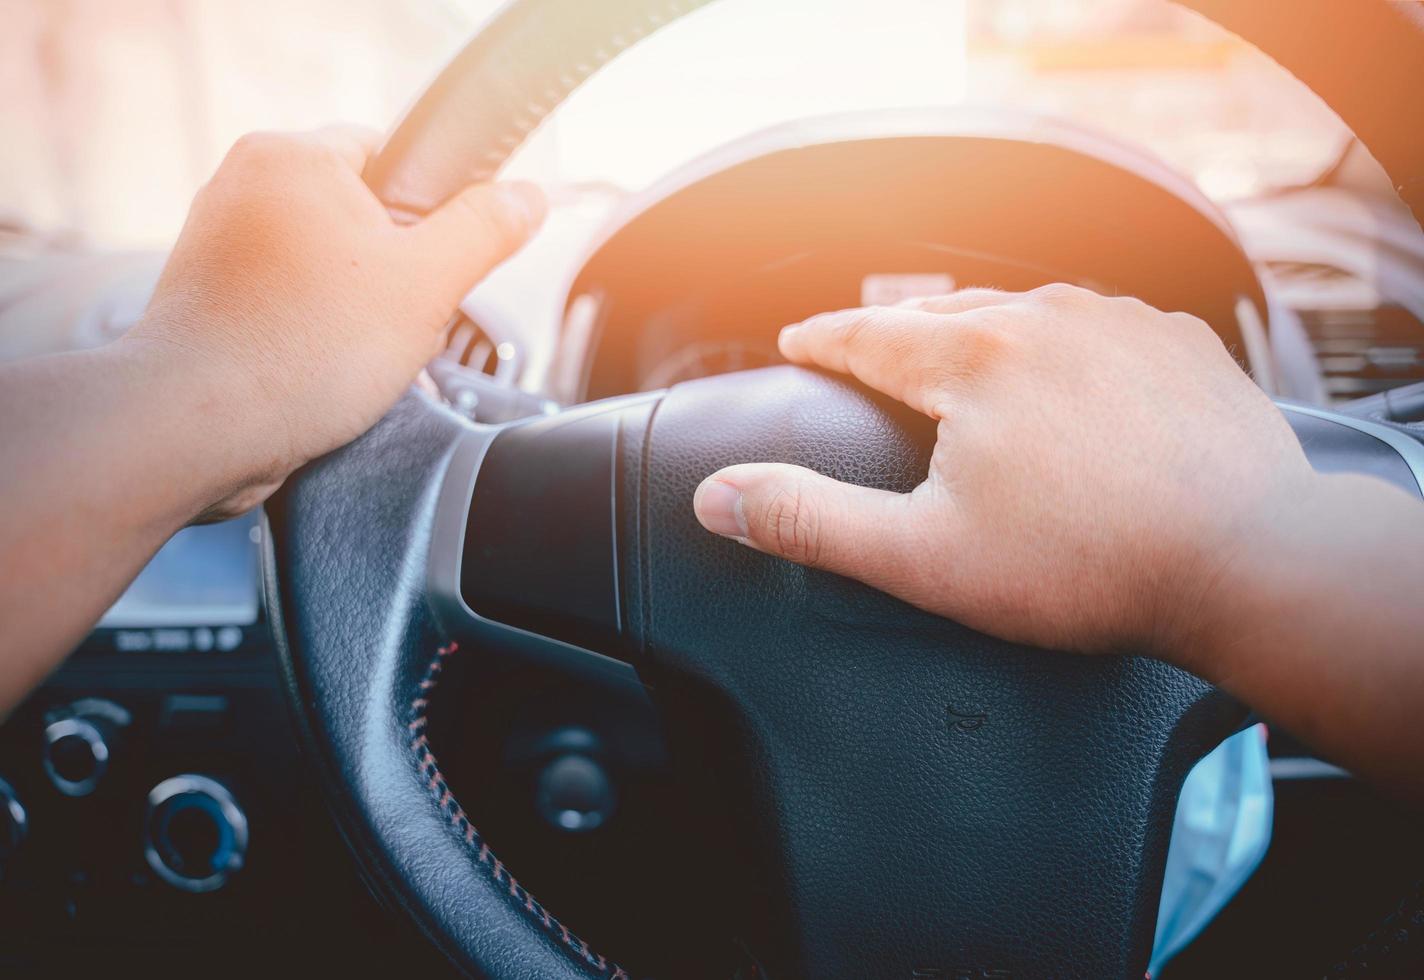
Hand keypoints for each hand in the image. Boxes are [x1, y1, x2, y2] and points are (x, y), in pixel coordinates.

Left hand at [126, 125, 544, 518]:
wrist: (200, 426)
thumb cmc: (302, 350)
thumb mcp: (427, 283)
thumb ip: (485, 230)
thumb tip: (526, 198)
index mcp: (292, 156)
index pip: (391, 151)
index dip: (431, 208)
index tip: (441, 257)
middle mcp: (243, 186)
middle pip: (361, 214)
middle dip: (394, 271)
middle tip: (402, 317)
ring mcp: (218, 242)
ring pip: (327, 264)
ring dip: (358, 309)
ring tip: (359, 352)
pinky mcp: (208, 298)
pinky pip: (289, 302)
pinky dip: (316, 334)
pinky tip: (326, 371)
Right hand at [692, 284, 1318, 666]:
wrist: (1250, 562)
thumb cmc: (1088, 567)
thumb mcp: (924, 558)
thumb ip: (812, 520)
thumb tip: (718, 496)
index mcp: (973, 360)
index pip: (867, 335)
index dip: (821, 339)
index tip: (797, 340)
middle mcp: (1045, 318)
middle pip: (942, 314)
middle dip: (895, 332)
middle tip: (866, 346)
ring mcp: (1121, 323)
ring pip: (1023, 310)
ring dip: (980, 330)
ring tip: (959, 355)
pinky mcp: (1180, 342)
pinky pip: (1097, 323)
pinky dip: (1061, 340)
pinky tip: (1064, 372)